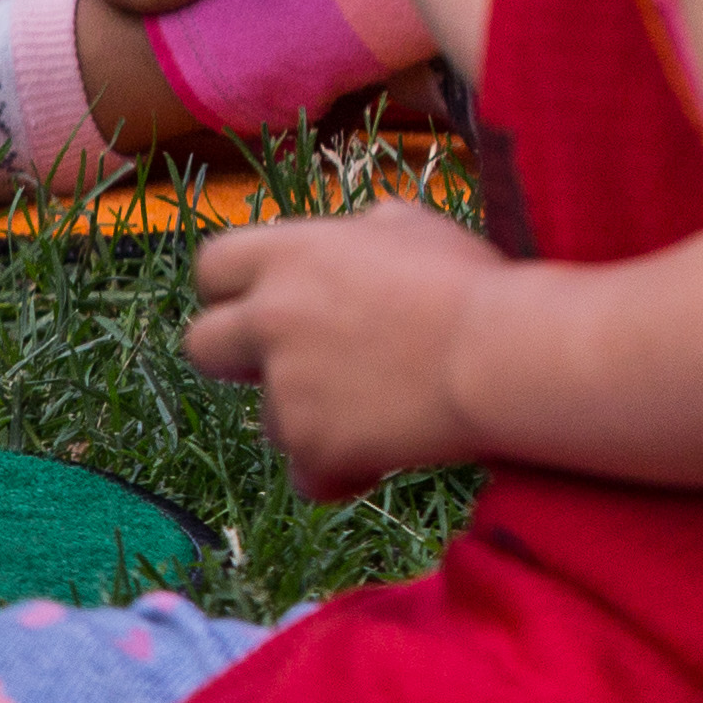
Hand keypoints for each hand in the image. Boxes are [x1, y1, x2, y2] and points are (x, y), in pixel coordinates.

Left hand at [187, 198, 500, 494]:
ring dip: (309, 416)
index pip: (213, 265)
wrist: (500, 355)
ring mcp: (284, 389)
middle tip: (297, 361)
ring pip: (266, 418)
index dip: (235, 287)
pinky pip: (308, 474)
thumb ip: (358, 234)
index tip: (265, 300)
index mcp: (291, 254)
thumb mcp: (412, 227)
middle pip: (202, 344)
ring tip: (381, 404)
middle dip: (241, 357)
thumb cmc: (468, 283)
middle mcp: (271, 318)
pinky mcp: (310, 448)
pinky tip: (389, 447)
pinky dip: (341, 468)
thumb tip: (351, 241)